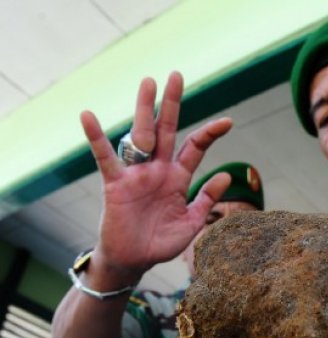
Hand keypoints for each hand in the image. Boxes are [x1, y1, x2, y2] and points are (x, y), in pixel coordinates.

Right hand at [81, 72, 232, 283]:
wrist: (133, 261)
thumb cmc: (161, 242)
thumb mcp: (191, 222)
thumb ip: (207, 199)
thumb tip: (226, 174)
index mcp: (179, 177)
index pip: (195, 147)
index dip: (210, 134)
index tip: (228, 121)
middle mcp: (158, 169)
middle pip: (167, 129)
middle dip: (171, 104)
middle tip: (176, 75)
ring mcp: (136, 174)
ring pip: (140, 135)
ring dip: (143, 109)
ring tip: (148, 82)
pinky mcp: (115, 183)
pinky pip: (104, 157)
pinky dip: (96, 138)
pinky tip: (88, 116)